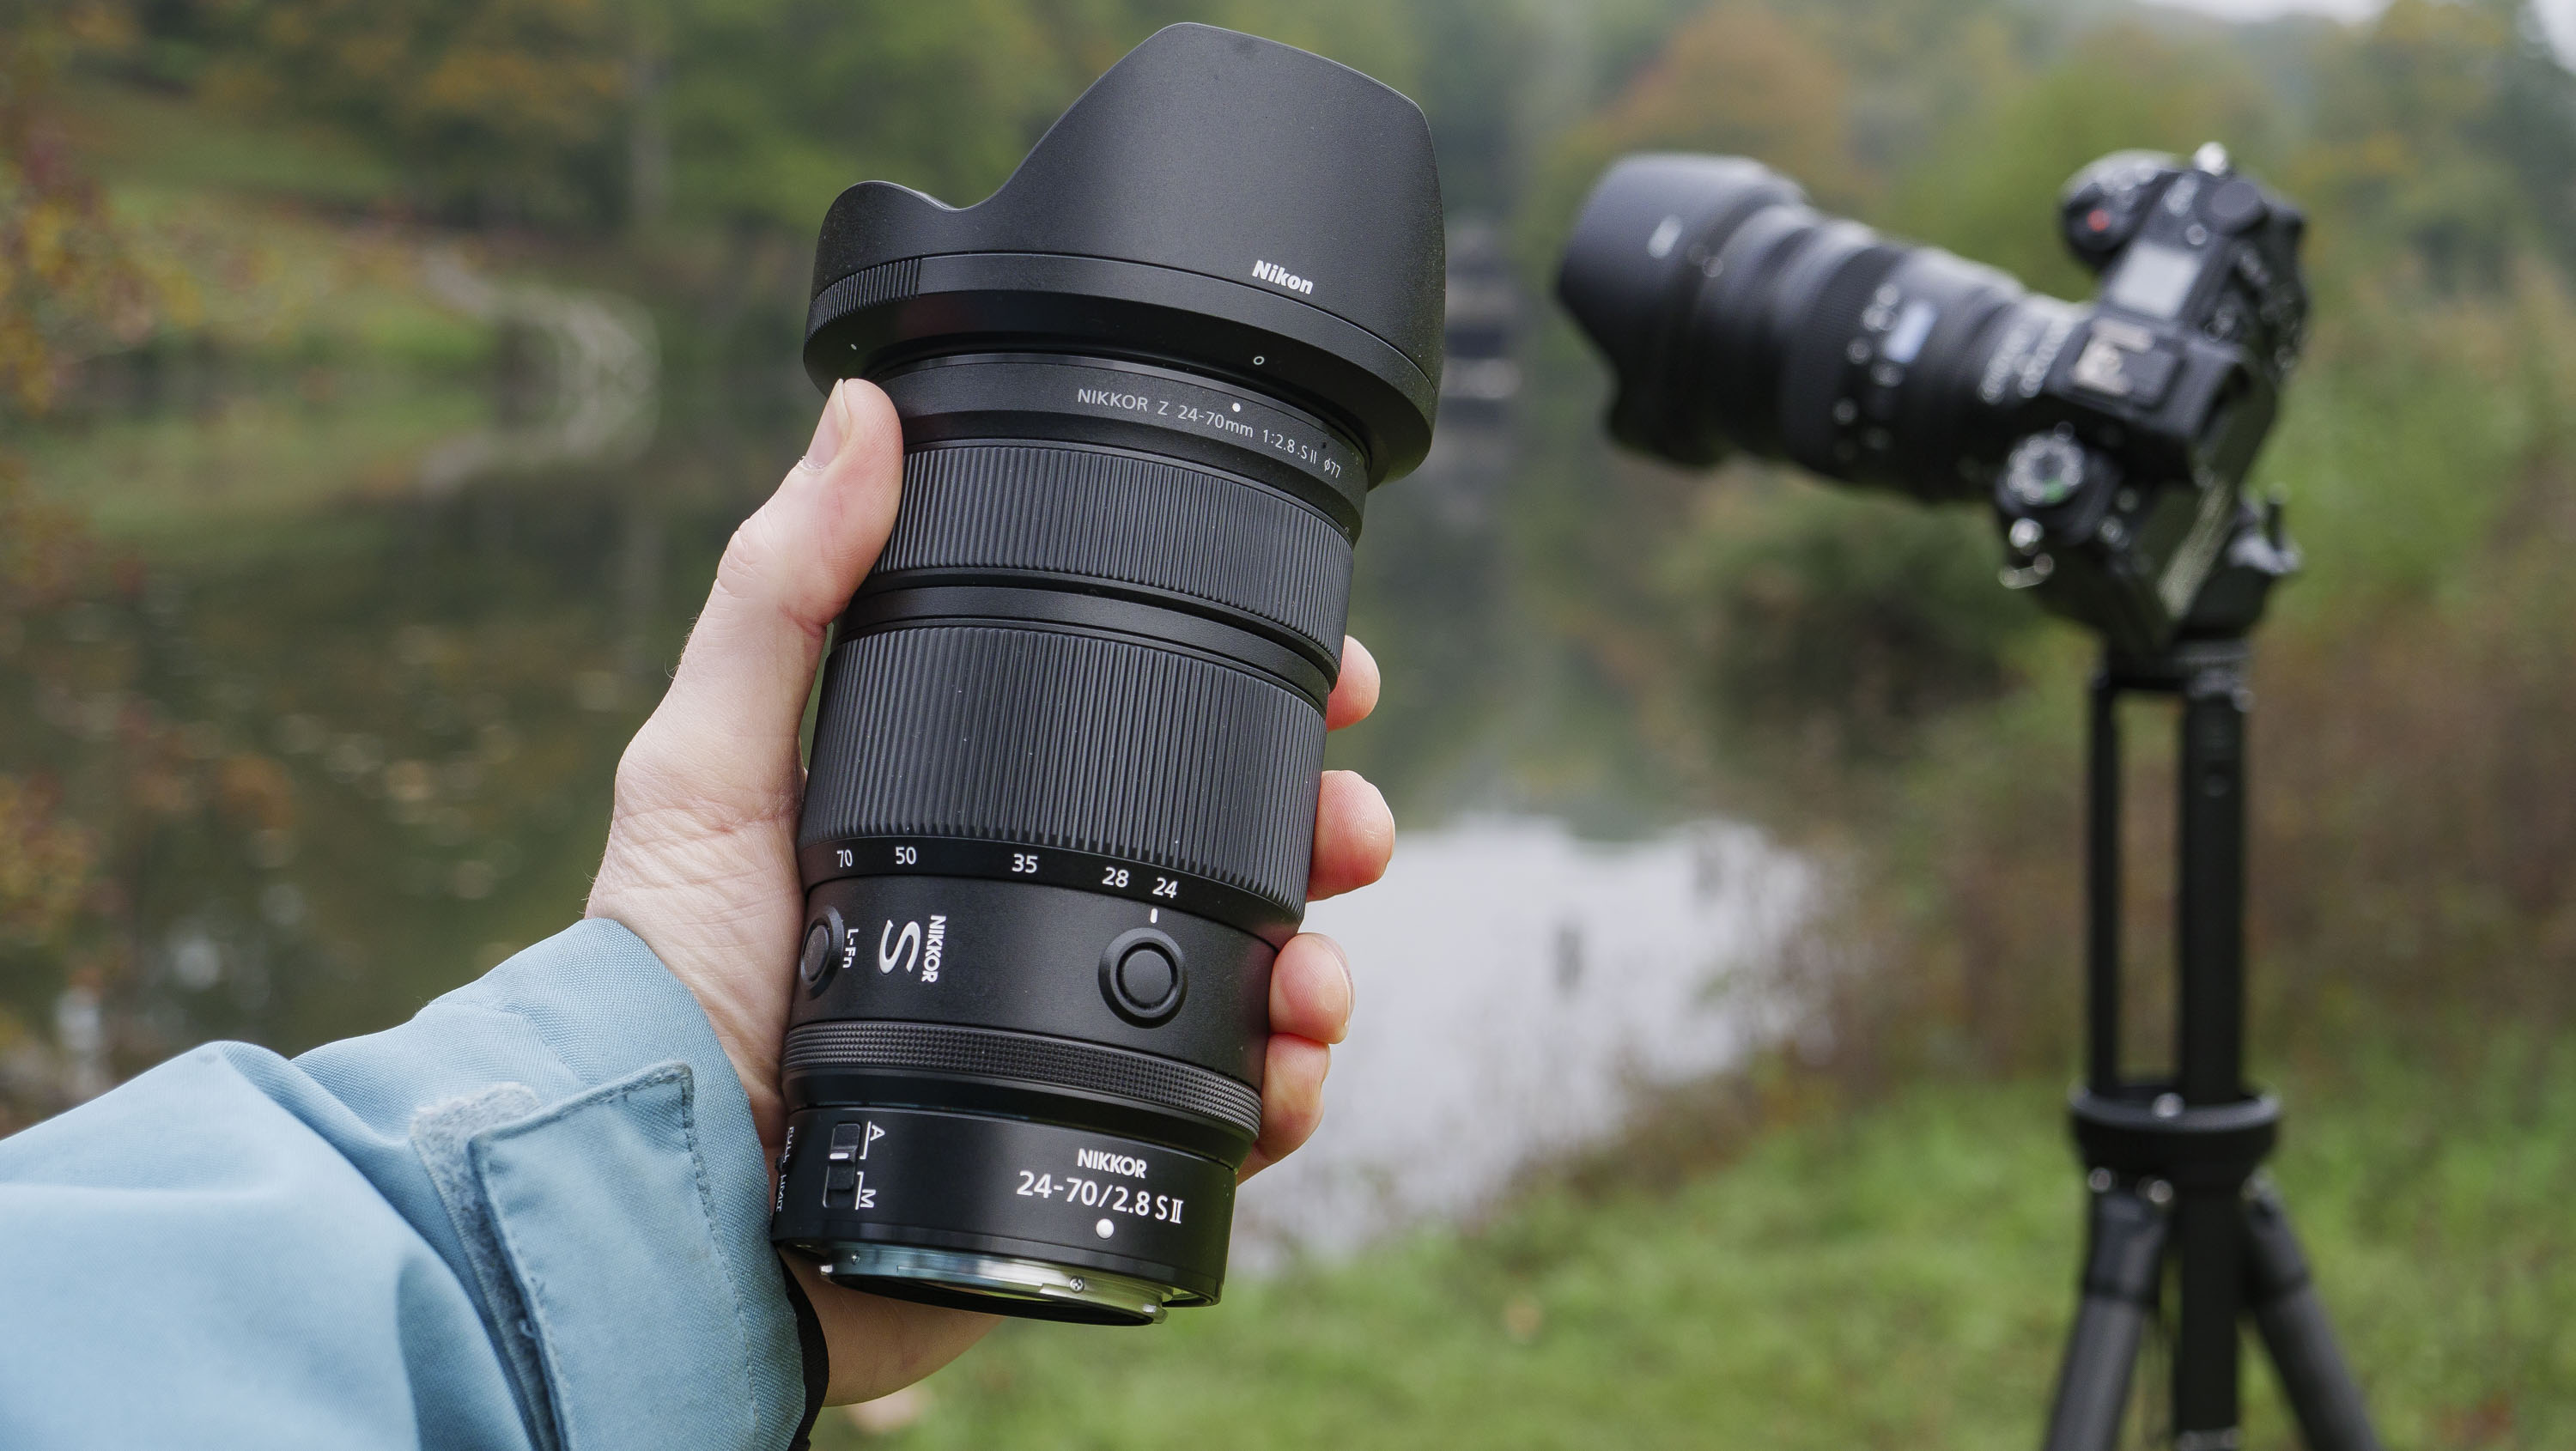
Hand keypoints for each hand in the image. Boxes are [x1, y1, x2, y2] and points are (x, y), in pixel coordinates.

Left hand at [585, 380, 1394, 1403]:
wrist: (666, 1203)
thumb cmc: (664, 983)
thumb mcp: (707, 764)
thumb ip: (780, 593)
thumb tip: (860, 412)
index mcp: (970, 823)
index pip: (1136, 740)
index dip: (1241, 699)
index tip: (1328, 671)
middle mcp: (1035, 921)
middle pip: (1227, 854)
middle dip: (1318, 829)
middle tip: (1354, 823)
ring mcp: (1073, 1037)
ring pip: (1249, 981)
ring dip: (1320, 960)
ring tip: (1320, 970)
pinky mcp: (1091, 1146)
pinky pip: (1228, 1116)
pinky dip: (1286, 1089)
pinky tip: (1291, 1065)